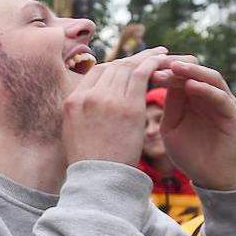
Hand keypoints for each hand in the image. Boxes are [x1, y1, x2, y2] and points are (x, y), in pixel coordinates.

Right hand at [63, 48, 168, 168]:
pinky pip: (141, 74)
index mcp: (72, 102)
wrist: (100, 181)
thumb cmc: (92, 166)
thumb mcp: (75, 135)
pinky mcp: (128, 106)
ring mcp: (107, 99)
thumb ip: (83, 116)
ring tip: (161, 54)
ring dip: (146, 58)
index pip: (96, 73)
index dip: (115, 67)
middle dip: (133, 60)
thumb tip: (94, 110)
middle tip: (149, 55)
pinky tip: (162, 59)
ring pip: (127, 67)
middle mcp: (88, 96)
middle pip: (113, 67)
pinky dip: (152, 63)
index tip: (128, 67)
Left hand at [151, 59, 235, 191]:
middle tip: (158, 63)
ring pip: (210, 78)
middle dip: (175, 66)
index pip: (179, 75)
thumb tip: (158, 78)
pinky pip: (220, 97)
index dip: (164, 69)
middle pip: (195, 71)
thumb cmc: (190, 155)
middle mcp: (210, 96)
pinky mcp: (234, 115)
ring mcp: (224, 103)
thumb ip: (168, 105)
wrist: (211, 179)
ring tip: (174, 68)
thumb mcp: (171, 128)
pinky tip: (190, 86)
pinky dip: (206, 90)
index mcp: (193, 98)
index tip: (145, 67)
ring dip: (192, 71)